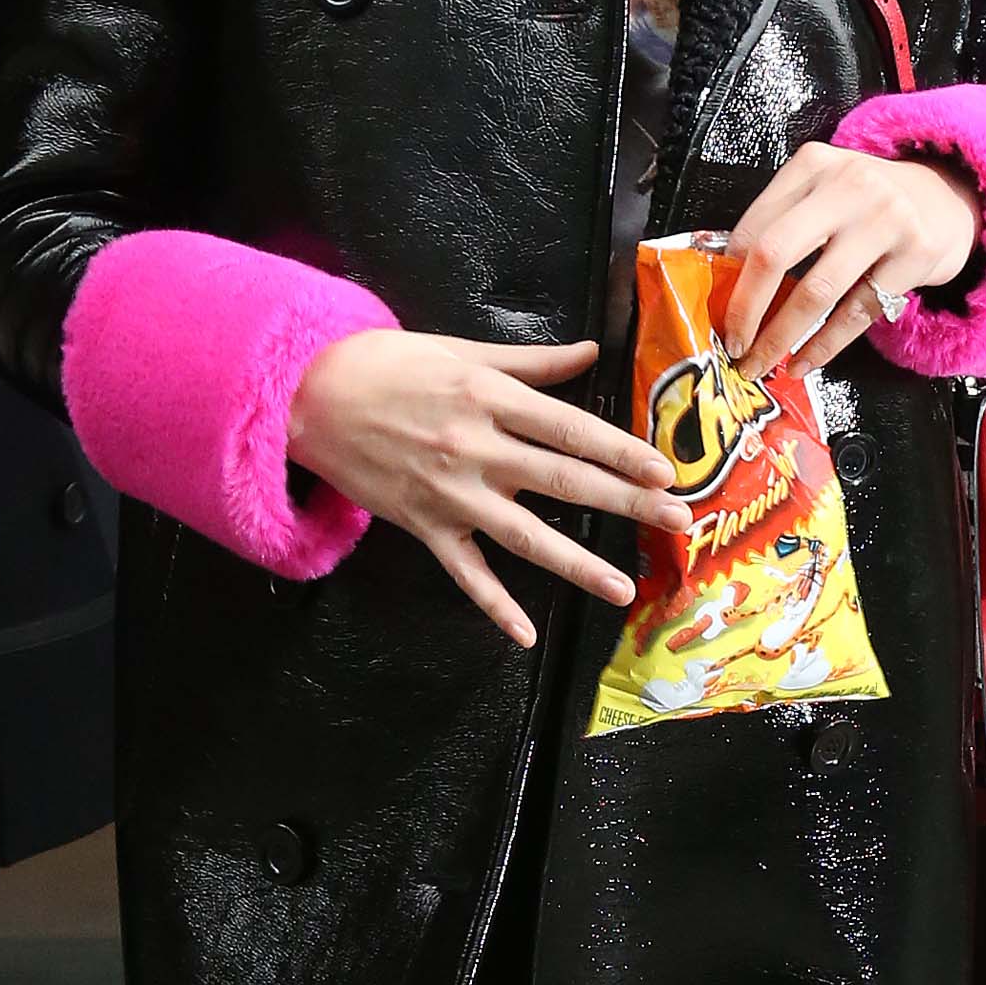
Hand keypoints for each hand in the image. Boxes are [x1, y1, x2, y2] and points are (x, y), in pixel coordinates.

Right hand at [286, 332, 691, 649]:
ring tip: (622, 588)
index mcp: (490, 398)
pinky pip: (464, 573)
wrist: (308, 395)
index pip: (571, 429)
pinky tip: (524, 635)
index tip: (665, 470)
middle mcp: (477, 448)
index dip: (622, 450)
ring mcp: (450, 493)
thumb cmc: (387, 364)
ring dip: (578, 564)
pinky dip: (493, 606)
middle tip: (677, 520)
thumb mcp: (461, 349)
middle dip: (626, 502)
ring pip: (525, 535)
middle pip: (565, 481)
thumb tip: (590, 352)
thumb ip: (531, 361)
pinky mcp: (424, 526)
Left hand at [721, 143, 981, 380]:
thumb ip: (784, 221)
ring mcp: (885, 219)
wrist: (950, 198)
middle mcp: (848, 185)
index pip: (754, 224)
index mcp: (813, 164)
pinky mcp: (915, 255)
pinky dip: (824, 345)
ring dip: (780, 337)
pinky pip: (857, 312)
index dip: (729, 275)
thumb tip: (731, 284)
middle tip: (733, 343)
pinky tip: (803, 362)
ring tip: (762, 363)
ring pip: (816, 291)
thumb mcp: (826, 190)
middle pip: (775, 253)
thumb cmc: (873, 203)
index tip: (718, 309)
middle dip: (746, 308)